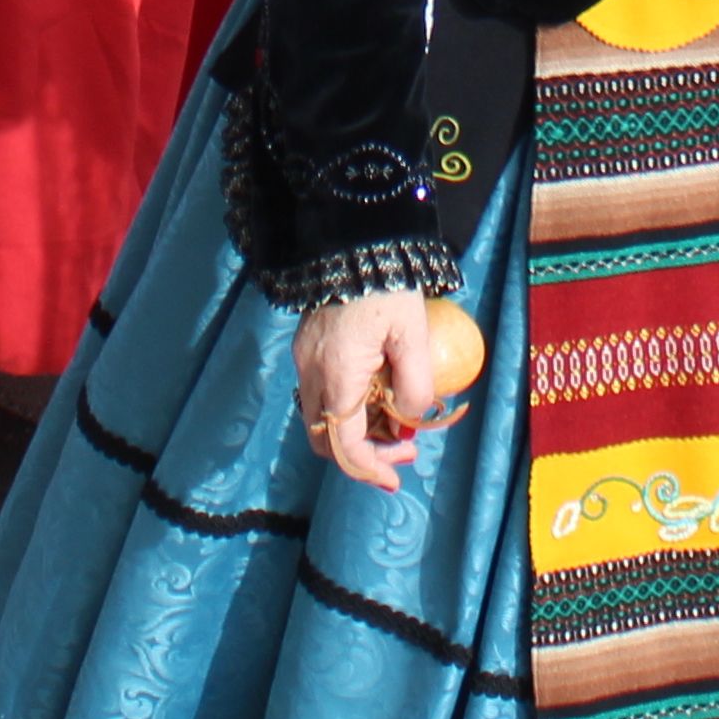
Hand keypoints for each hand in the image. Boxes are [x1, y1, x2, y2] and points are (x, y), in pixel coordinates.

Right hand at [292, 288, 439, 492]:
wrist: (353, 239)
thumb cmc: (389, 288)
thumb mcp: (414, 337)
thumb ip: (414, 386)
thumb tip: (407, 424)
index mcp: (337, 375)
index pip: (344, 444)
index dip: (369, 468)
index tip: (396, 480)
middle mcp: (311, 372)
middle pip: (325, 438)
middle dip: (363, 454)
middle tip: (404, 450)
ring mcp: (304, 358)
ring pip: (321, 417)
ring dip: (356, 430)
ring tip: (397, 422)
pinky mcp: (307, 345)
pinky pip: (322, 392)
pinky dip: (348, 407)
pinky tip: (378, 395)